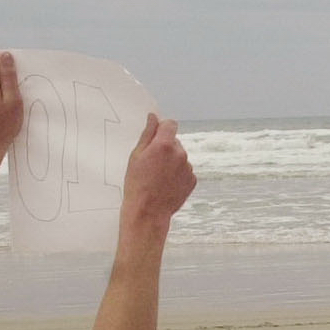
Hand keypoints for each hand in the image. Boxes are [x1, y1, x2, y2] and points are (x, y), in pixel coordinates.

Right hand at [119, 115, 194, 237]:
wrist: (148, 211)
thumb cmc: (137, 184)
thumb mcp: (136, 156)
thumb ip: (147, 134)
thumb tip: (153, 117)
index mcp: (165, 145)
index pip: (170, 124)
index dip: (162, 128)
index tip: (156, 135)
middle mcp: (180, 154)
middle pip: (175, 141)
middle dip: (165, 147)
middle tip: (151, 162)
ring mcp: (188, 168)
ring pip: (180, 157)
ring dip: (172, 161)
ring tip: (157, 176)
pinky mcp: (192, 180)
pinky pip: (185, 170)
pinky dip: (177, 174)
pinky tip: (166, 183)